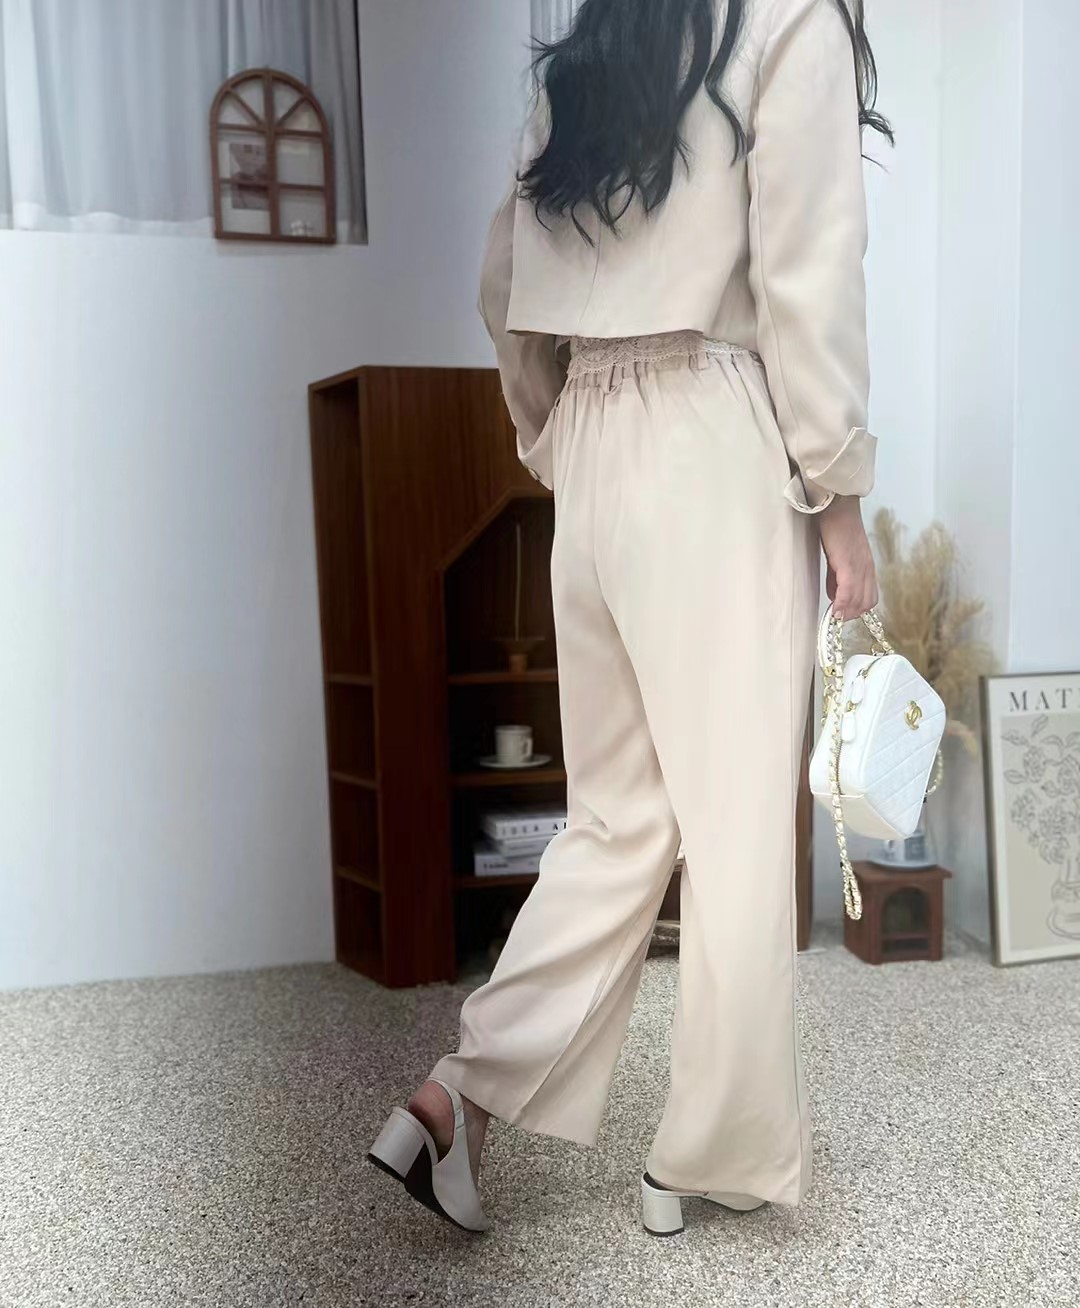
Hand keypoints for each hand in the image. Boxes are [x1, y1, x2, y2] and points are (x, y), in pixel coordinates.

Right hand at [818, 496, 877, 619]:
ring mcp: (860, 566)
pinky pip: (849, 590)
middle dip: (852, 615)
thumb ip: (838, 577)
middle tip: (837, 618)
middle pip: (867, 602)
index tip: (843, 614)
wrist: (837, 506)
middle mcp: (867, 568)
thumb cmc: (836, 527)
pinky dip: (842, 603)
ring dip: (847, 612)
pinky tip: (835, 609)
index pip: (869, 597)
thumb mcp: (839, 556)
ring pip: (860, 600)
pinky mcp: (848, 563)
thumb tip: (836, 596)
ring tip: (835, 616)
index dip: (857, 610)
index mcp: (866, 566)